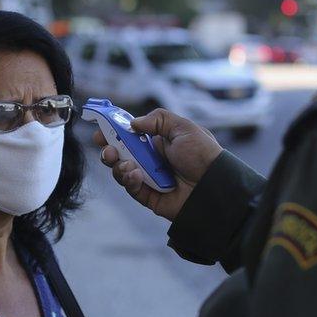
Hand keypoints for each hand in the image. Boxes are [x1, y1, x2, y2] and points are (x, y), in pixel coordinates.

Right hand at [93, 108, 222, 220]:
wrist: (215, 185)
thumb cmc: (203, 154)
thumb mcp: (184, 127)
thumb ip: (158, 120)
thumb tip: (133, 123)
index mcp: (158, 142)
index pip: (130, 136)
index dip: (114, 132)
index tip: (100, 129)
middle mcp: (152, 160)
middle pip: (121, 155)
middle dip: (109, 150)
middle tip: (106, 148)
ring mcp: (150, 179)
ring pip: (122, 172)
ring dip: (117, 166)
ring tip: (124, 163)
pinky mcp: (150, 196)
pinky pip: (132, 189)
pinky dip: (128, 181)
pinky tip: (133, 174)